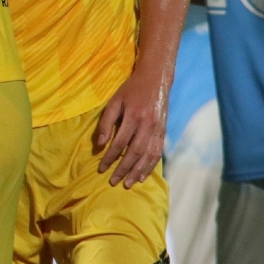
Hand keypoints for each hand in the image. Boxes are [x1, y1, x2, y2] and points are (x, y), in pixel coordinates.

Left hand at [95, 67, 168, 188]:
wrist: (155, 80)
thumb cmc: (130, 90)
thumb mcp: (115, 101)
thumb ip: (106, 122)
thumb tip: (100, 144)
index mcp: (134, 116)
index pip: (120, 143)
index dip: (110, 157)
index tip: (101, 168)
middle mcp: (148, 125)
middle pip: (135, 153)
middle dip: (123, 169)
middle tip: (113, 182)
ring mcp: (158, 130)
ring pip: (148, 156)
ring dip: (138, 172)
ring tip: (128, 184)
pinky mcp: (163, 132)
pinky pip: (157, 153)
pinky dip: (150, 166)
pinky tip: (143, 175)